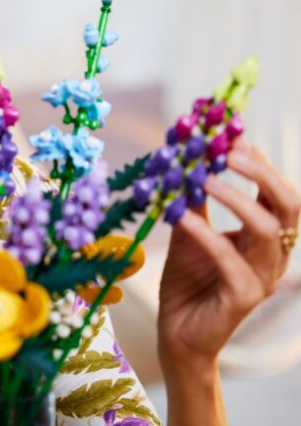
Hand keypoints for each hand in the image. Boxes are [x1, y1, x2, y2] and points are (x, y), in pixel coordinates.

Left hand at [157, 137, 300, 369]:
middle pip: (287, 206)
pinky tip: (179, 215)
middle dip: (261, 173)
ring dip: (235, 198)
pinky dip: (205, 232)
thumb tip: (186, 156)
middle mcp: (274, 256)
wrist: (178, 330)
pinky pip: (228, 258)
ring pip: (266, 230)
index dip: (259, 161)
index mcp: (266, 236)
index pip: (277, 192)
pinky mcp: (244, 297)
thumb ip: (194, 198)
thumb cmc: (188, 278)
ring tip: (202, 178)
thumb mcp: (191, 228)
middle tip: (230, 151)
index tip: (231, 135)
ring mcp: (263, 278)